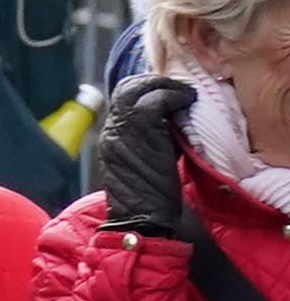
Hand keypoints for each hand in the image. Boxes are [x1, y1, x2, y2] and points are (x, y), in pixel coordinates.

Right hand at [91, 71, 197, 240]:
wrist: (143, 218)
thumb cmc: (151, 198)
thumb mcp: (147, 162)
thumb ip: (152, 139)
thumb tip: (174, 119)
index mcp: (112, 136)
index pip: (122, 97)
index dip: (146, 89)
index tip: (171, 94)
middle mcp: (112, 129)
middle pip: (126, 87)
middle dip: (155, 82)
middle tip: (180, 90)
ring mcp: (122, 129)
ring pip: (138, 88)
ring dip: (167, 86)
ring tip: (187, 95)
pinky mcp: (138, 132)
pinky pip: (154, 100)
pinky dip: (174, 96)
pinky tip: (188, 101)